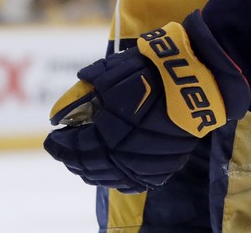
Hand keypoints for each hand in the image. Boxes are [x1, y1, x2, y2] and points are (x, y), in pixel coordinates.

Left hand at [44, 13, 248, 192]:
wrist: (197, 78)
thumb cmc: (152, 70)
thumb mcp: (111, 72)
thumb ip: (83, 92)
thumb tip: (60, 112)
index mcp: (108, 134)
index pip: (75, 149)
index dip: (60, 144)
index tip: (53, 138)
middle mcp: (125, 156)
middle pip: (90, 167)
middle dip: (74, 159)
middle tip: (66, 150)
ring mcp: (146, 165)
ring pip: (110, 178)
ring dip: (93, 170)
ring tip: (85, 159)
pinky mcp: (164, 167)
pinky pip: (133, 180)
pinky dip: (117, 177)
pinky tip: (112, 169)